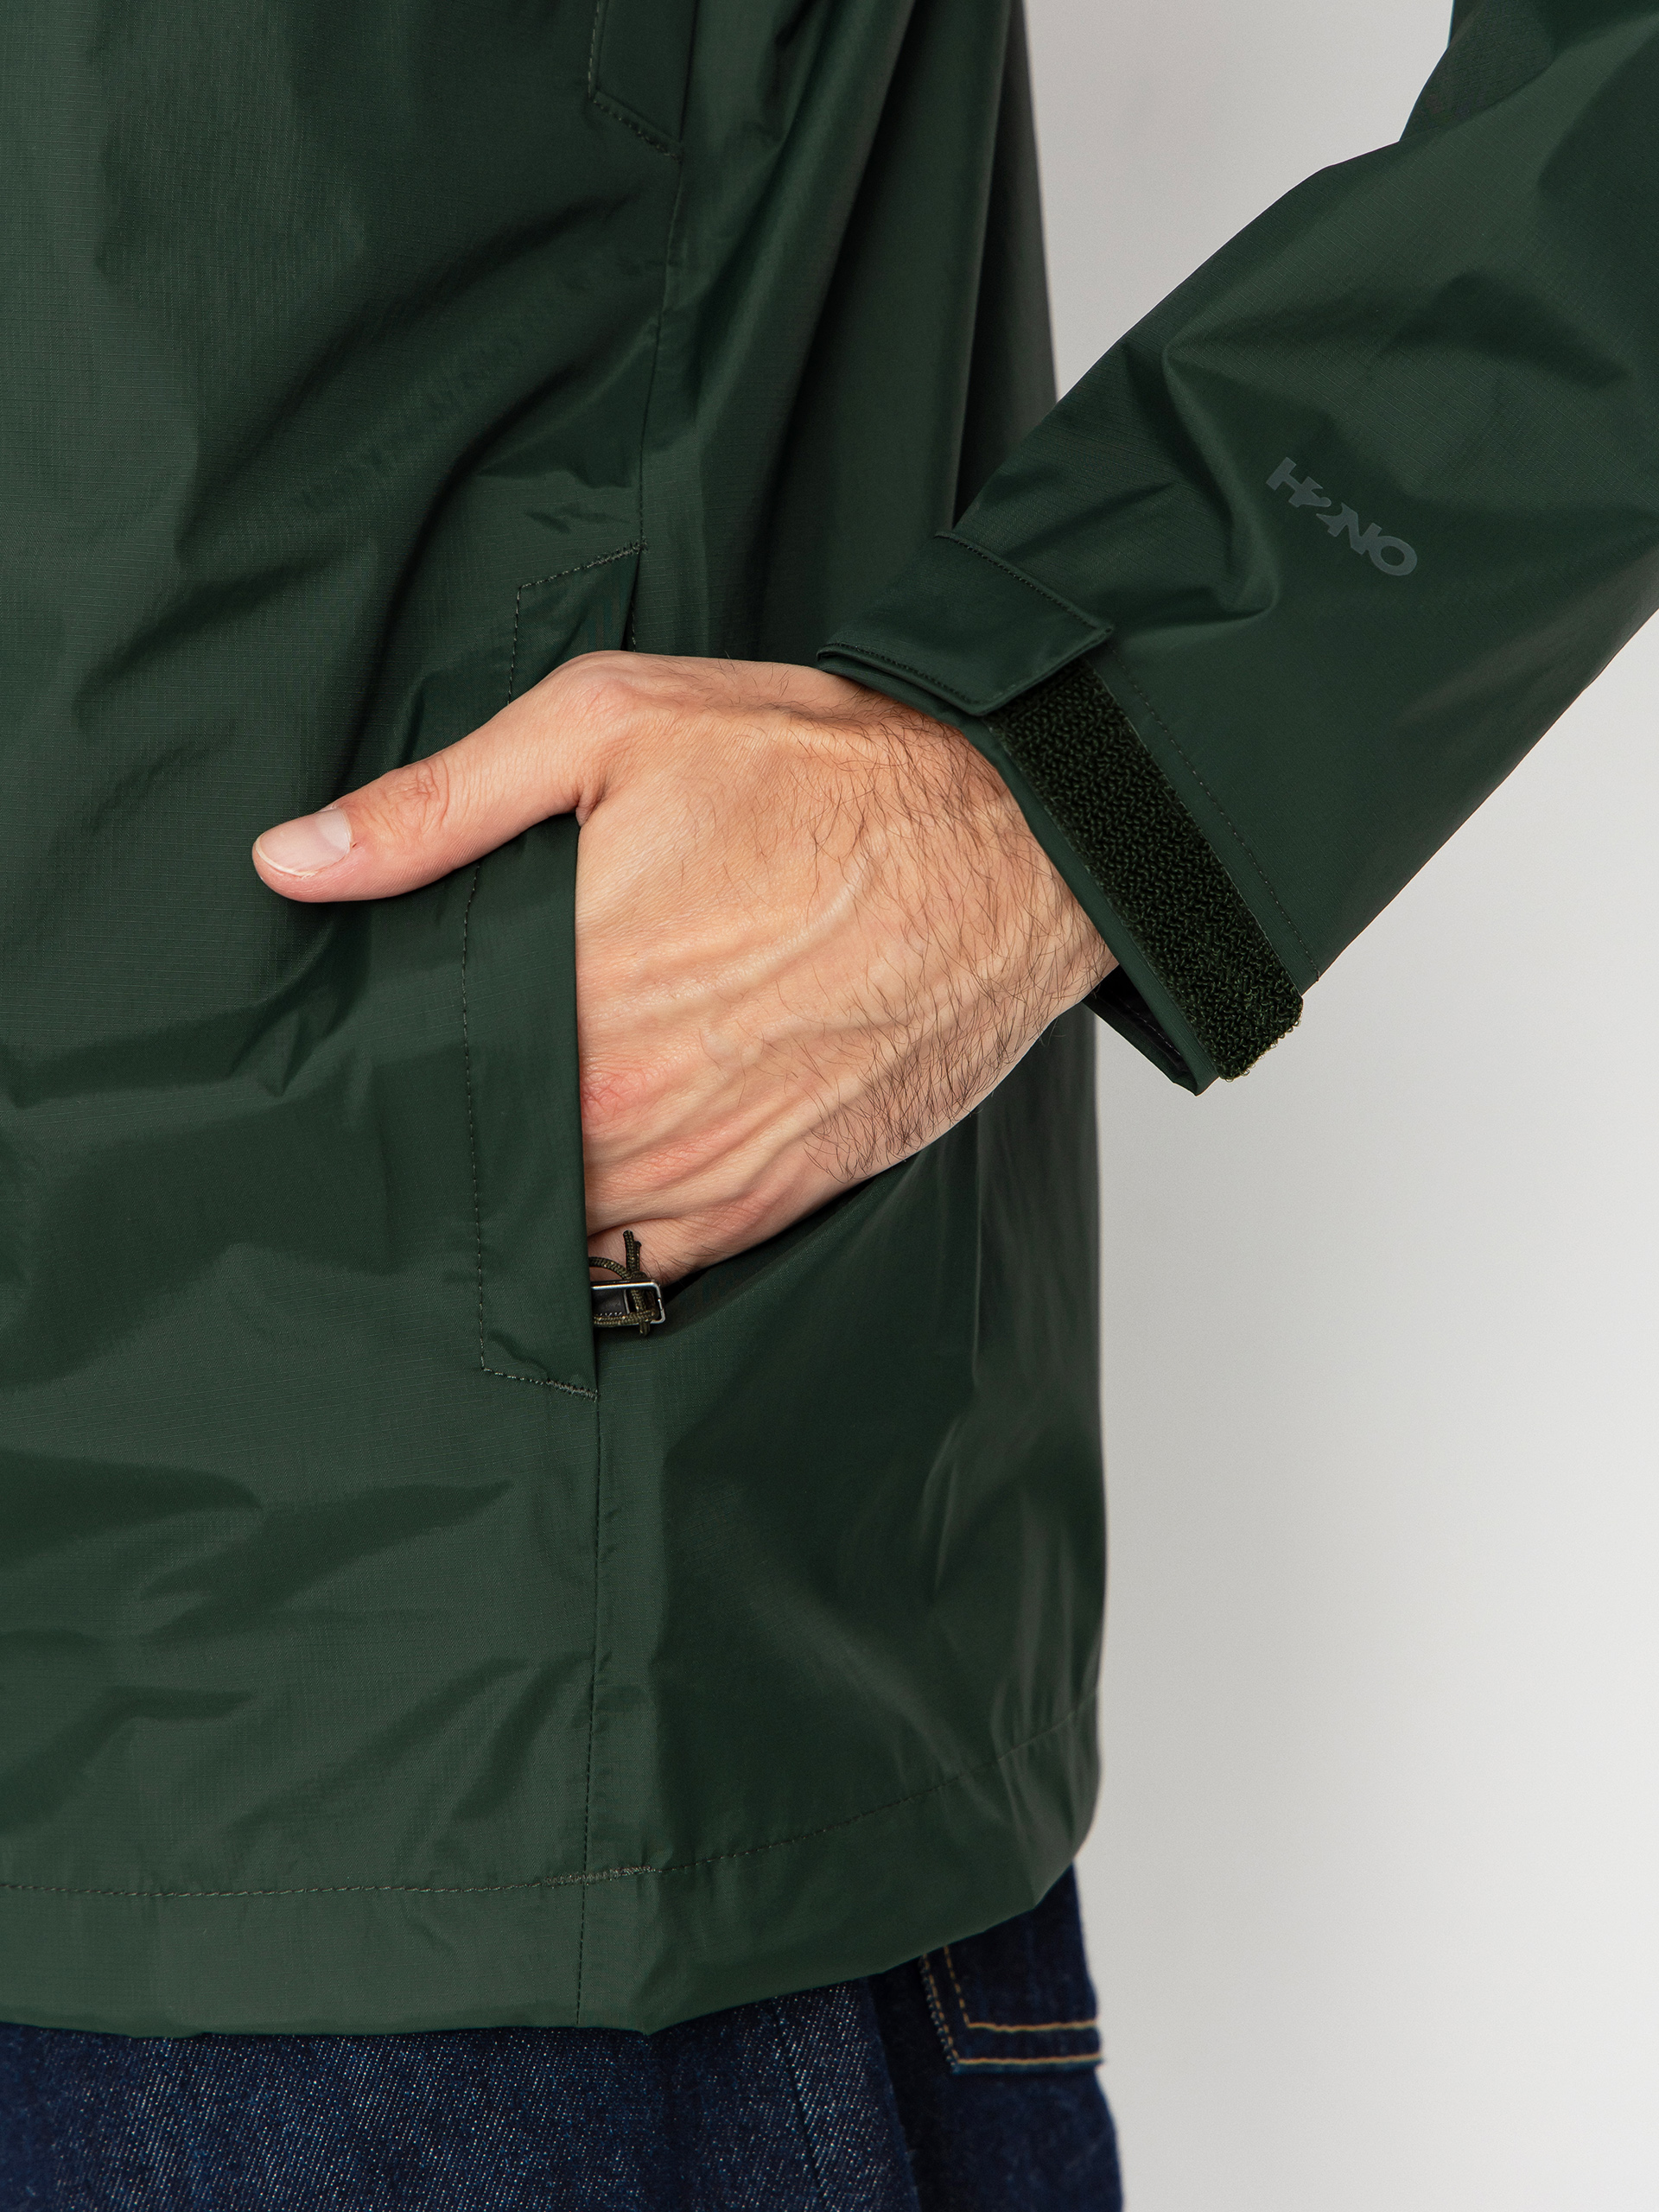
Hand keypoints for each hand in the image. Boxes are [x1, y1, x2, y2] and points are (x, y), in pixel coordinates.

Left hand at [253, 654, 1113, 1282]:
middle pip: (489, 1160)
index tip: (372, 1052)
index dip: (389, 1070)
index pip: (426, 1074)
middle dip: (454, 1135)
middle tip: (425, 1103)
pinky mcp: (782, 1195)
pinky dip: (617, 1240)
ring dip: (530, 1197)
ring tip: (503, 1149)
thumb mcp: (613, 726)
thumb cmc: (826, 772)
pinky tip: (597, 1191)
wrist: (1018, 848)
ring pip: (567, 1224)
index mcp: (576, 987)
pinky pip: (662, 1263)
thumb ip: (440, 804)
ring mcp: (713, 1163)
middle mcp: (636, 1100)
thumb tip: (292, 862)